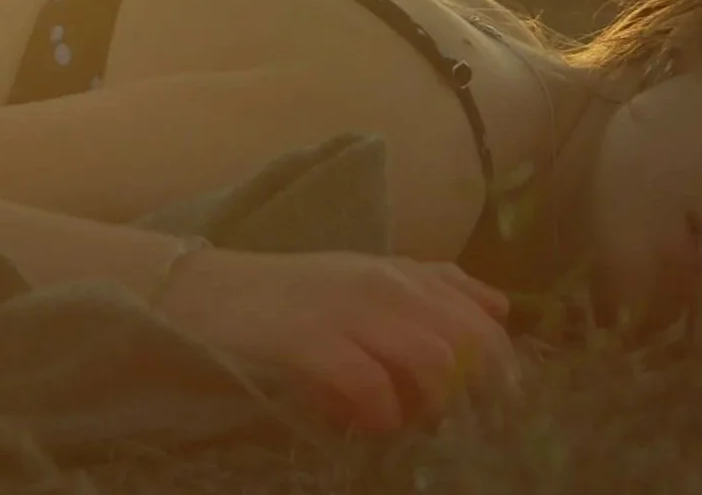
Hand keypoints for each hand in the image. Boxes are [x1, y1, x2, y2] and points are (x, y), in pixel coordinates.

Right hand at [150, 248, 520, 432]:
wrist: (201, 294)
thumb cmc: (286, 297)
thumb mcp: (365, 278)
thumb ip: (431, 288)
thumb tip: (499, 308)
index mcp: (402, 273)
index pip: (481, 319)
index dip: (500, 371)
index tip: (496, 412)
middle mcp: (385, 285)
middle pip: (468, 343)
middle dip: (473, 395)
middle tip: (453, 428)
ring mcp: (349, 311)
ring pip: (431, 363)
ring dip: (427, 407)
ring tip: (404, 424)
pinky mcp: (311, 341)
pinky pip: (371, 388)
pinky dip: (378, 415)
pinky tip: (365, 424)